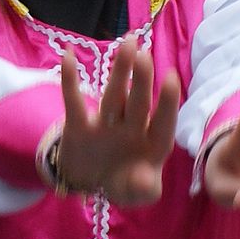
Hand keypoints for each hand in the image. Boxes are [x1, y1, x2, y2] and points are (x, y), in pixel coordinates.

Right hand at [55, 38, 181, 205]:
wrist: (89, 182)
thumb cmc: (123, 183)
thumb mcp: (135, 194)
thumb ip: (143, 189)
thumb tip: (143, 178)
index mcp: (151, 143)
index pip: (163, 122)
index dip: (168, 102)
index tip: (171, 78)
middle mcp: (131, 129)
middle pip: (138, 102)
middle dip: (142, 80)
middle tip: (144, 54)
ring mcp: (106, 125)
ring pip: (114, 96)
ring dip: (120, 71)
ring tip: (128, 44)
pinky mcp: (79, 126)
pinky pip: (73, 102)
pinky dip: (70, 81)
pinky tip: (69, 56)